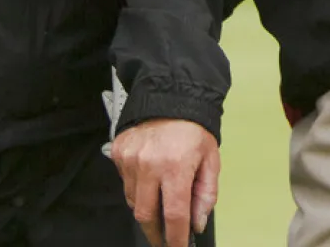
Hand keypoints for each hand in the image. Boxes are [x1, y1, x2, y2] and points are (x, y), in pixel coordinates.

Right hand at [111, 117, 218, 246]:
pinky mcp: (119, 153)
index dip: (176, 237)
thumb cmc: (193, 128)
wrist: (170, 96)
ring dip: (147, 210)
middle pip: (146, 215)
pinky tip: (149, 180)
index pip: (173, 215)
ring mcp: (130, 159)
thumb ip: (205, 194)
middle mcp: (149, 164)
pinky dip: (137, 189)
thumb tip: (196, 222)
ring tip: (160, 203)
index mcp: (176, 166)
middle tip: (164, 238)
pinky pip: (125, 183)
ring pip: (133, 201)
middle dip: (156, 233)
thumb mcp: (211, 160)